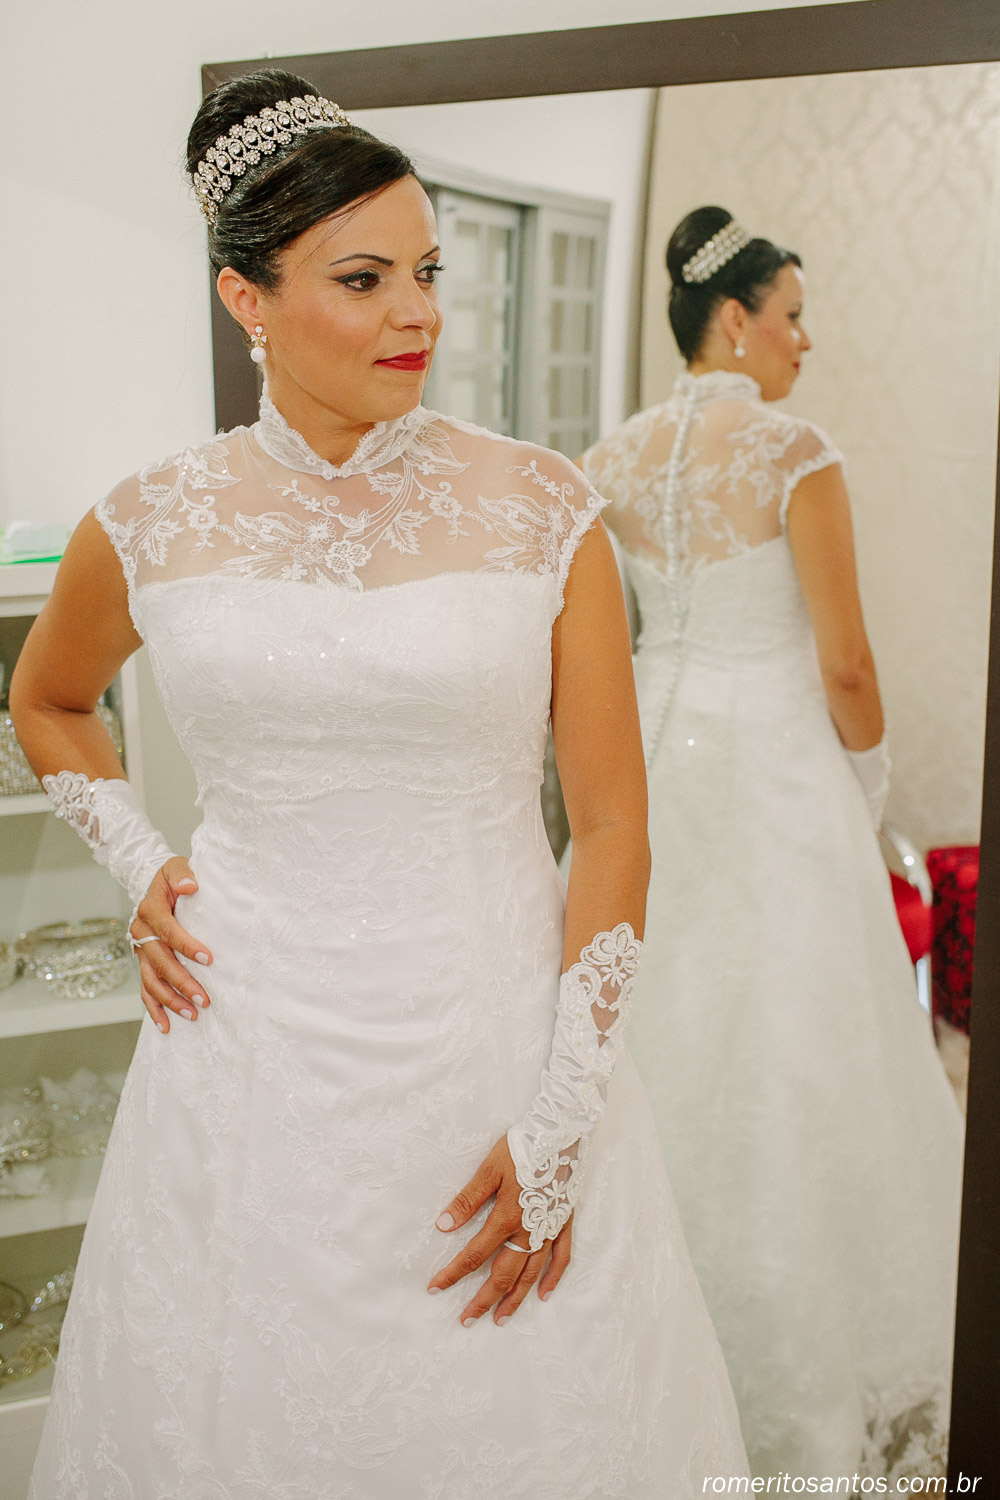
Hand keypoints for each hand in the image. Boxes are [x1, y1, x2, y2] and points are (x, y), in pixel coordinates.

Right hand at [130, 857, 212, 1034]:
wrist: (154, 886)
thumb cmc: (171, 878)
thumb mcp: (175, 867)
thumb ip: (182, 874)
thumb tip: (191, 885)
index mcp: (149, 910)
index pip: (168, 932)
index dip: (187, 946)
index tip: (209, 959)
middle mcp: (141, 933)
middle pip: (160, 963)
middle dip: (182, 983)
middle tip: (204, 999)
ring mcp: (140, 950)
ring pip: (152, 981)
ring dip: (170, 1000)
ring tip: (192, 1015)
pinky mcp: (143, 962)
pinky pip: (145, 989)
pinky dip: (154, 1008)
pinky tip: (166, 1026)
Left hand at [427, 1136, 572, 1325]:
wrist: (562, 1133)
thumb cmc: (523, 1148)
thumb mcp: (489, 1169)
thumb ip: (468, 1199)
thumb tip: (443, 1225)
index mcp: (506, 1218)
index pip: (475, 1255)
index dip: (454, 1273)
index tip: (435, 1288)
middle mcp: (528, 1232)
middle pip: (503, 1274)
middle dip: (483, 1299)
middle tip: (466, 1320)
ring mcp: (549, 1230)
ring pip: (530, 1274)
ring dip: (515, 1298)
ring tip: (500, 1319)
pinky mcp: (564, 1223)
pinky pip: (561, 1259)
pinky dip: (552, 1278)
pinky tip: (543, 1294)